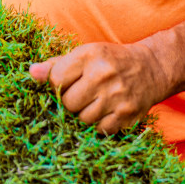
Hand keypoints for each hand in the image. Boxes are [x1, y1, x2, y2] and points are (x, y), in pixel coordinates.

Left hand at [29, 41, 168, 134]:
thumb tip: (31, 73)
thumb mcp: (86, 54)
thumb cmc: (111, 61)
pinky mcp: (127, 114)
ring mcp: (116, 96)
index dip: (57, 86)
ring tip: (96, 103)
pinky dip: (100, 124)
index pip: (56, 79)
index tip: (68, 84)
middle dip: (71, 102)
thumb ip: (56, 65)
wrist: (153, 68)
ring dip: (85, 115)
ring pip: (82, 119)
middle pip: (68, 103)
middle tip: (83, 95)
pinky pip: (100, 129)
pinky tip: (107, 111)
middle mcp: (103, 75)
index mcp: (89, 55)